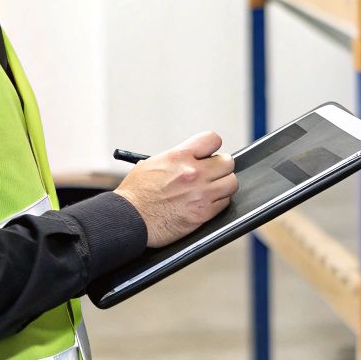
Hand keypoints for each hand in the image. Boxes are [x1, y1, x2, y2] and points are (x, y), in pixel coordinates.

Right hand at [114, 131, 237, 248]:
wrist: (129, 219)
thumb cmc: (136, 193)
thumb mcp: (153, 163)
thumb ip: (177, 158)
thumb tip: (195, 156)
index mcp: (179, 156)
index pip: (212, 140)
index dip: (212, 147)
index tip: (210, 153)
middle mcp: (193, 172)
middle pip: (227, 162)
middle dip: (220, 167)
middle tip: (212, 173)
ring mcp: (200, 193)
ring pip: (231, 183)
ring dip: (223, 185)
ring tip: (211, 189)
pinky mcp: (203, 213)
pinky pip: (224, 203)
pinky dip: (218, 202)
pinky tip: (205, 203)